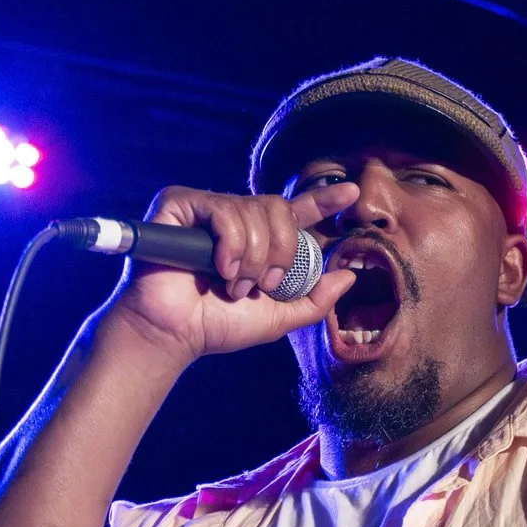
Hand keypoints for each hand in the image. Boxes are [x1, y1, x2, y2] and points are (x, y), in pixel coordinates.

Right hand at [99, 182, 361, 365]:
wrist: (174, 333)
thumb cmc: (217, 326)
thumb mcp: (278, 317)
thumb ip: (314, 299)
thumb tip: (348, 276)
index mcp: (258, 240)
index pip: (295, 213)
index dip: (323, 200)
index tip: (352, 193)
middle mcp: (234, 219)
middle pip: (279, 208)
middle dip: (279, 252)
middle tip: (262, 283)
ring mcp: (206, 209)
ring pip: (254, 213)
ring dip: (251, 258)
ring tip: (231, 283)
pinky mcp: (180, 203)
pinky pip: (224, 212)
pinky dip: (230, 246)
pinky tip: (218, 268)